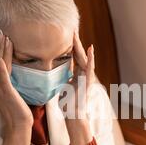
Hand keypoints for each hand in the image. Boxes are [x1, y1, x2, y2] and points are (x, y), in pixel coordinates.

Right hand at [0, 30, 32, 144]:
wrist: (19, 125)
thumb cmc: (19, 111)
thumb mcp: (15, 94)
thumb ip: (13, 83)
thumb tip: (17, 75)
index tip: (1, 37)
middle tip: (1, 32)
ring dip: (0, 50)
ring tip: (3, 38)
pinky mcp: (5, 92)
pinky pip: (2, 77)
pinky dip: (0, 66)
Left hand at [60, 30, 94, 144]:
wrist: (74, 116)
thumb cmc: (68, 104)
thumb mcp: (63, 86)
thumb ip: (63, 77)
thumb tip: (55, 70)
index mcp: (76, 74)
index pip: (72, 56)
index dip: (69, 45)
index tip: (64, 34)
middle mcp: (83, 74)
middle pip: (78, 54)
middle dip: (74, 42)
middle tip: (70, 28)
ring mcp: (87, 78)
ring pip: (84, 58)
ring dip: (80, 46)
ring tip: (76, 34)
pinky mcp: (88, 82)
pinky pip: (90, 68)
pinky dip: (91, 58)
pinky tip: (90, 49)